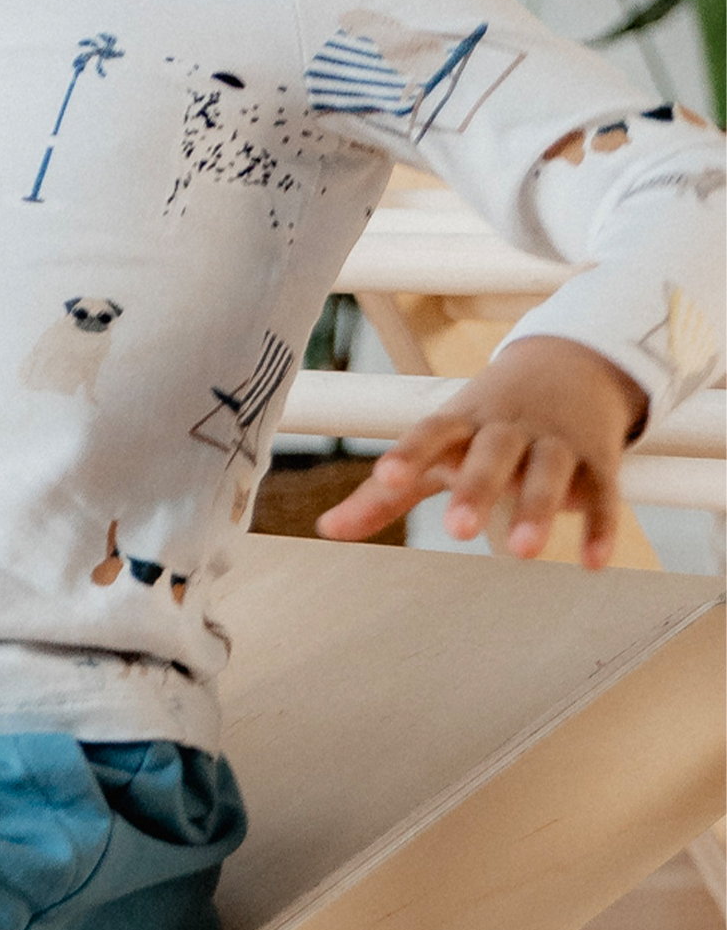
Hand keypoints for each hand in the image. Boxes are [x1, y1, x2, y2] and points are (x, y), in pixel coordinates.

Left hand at [315, 335, 647, 567]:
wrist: (571, 366)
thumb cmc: (484, 422)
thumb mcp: (437, 445)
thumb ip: (387, 491)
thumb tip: (327, 529)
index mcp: (462, 422)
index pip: (432, 432)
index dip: (410, 453)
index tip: (387, 475)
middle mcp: (509, 429)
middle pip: (493, 452)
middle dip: (477, 487)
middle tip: (457, 529)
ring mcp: (556, 441)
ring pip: (549, 470)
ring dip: (538, 508)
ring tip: (523, 552)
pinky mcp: (598, 460)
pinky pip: (603, 493)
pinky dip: (601, 525)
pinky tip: (592, 563)